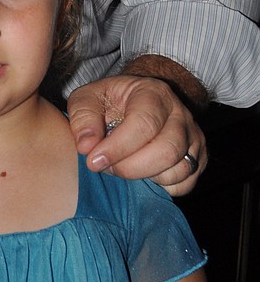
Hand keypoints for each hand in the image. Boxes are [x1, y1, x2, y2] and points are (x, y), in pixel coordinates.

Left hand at [68, 74, 205, 195]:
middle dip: (131, 168)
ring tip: (121, 168)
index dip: (118, 147)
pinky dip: (163, 188)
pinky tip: (142, 176)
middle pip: (167, 150)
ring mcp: (193, 138)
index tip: (94, 161)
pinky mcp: (198, 159)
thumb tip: (86, 146)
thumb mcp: (88, 98)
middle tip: (106, 168)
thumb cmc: (110, 102)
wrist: (138, 101)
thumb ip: (83, 116)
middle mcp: (180, 114)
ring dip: (145, 178)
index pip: (144, 123)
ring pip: (179, 169)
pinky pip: (185, 184)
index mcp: (154, 93)